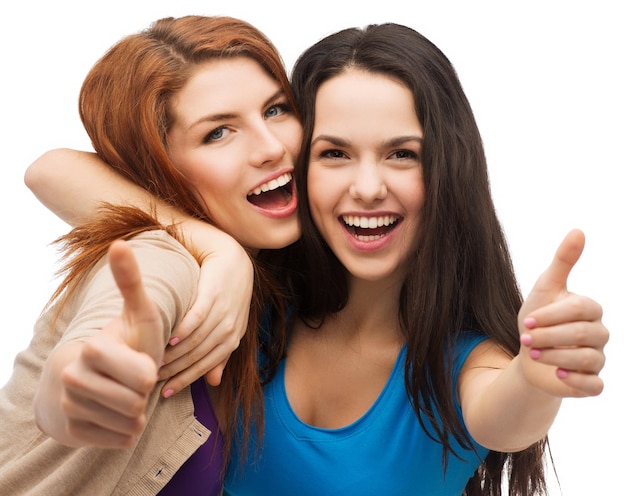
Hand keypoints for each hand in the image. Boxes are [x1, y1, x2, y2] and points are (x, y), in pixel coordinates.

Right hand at [53, 240, 163, 447]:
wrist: (94, 376)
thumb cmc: (126, 342)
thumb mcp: (138, 313)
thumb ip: (132, 283)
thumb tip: (120, 242)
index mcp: (92, 348)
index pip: (144, 377)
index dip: (150, 371)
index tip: (139, 360)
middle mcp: (72, 378)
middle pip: (136, 402)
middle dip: (143, 393)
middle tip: (132, 381)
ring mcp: (69, 407)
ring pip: (129, 423)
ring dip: (137, 413)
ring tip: (125, 394)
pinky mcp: (71, 433)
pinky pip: (120, 440)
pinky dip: (126, 431)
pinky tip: (116, 413)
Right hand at [160, 235, 252, 393]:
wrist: (233, 259)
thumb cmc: (227, 295)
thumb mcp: (228, 325)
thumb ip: (220, 354)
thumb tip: (213, 383)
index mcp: (232, 338)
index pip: (206, 366)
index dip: (185, 380)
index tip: (164, 392)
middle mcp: (229, 328)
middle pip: (198, 356)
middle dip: (175, 371)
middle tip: (151, 379)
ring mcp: (223, 311)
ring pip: (197, 340)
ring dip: (175, 354)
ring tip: (153, 362)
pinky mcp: (214, 294)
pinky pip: (198, 317)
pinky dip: (184, 330)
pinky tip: (168, 338)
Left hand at [518, 229, 607, 397]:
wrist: (527, 354)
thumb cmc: (537, 319)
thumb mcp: (545, 288)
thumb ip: (563, 261)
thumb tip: (579, 230)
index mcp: (590, 309)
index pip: (580, 309)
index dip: (552, 315)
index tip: (526, 320)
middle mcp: (599, 333)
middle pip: (584, 333)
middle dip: (549, 336)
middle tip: (524, 338)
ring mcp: (598, 358)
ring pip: (588, 359)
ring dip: (556, 356)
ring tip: (533, 353)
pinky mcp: (592, 382)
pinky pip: (595, 386)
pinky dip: (578, 381)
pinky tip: (559, 375)